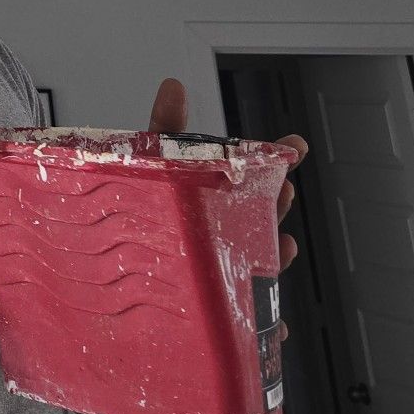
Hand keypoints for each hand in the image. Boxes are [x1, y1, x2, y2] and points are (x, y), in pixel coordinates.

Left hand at [147, 80, 309, 307]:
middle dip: (274, 205)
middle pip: (252, 220)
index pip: (243, 177)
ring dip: (274, 259)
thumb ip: (162, 130)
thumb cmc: (136, 225)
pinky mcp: (216, 318)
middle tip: (285, 190)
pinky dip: (265, 329)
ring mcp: (220, 278)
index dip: (271, 159)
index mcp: (206, 203)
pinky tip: (275, 328)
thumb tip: (173, 84)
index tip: (296, 144)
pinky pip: (248, 326)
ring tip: (283, 246)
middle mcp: (218, 238)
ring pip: (255, 268)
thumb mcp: (145, 171)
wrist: (117, 301)